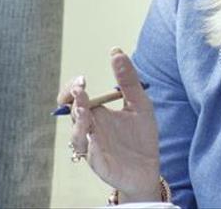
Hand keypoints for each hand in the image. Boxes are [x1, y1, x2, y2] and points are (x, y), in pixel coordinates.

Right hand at [58, 48, 161, 201]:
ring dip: (78, 119)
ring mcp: (91, 145)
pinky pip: (86, 151)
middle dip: (72, 99)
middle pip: (71, 111)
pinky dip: (87, 142)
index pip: (77, 97)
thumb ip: (128, 80)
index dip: (74, 88)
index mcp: (98, 113)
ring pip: (76, 132)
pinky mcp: (97, 161)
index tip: (82, 79)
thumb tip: (116, 52)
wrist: (148, 167)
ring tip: (84, 107)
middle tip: (79, 89)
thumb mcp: (139, 103)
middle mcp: (90, 128)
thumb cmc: (141, 137)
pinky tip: (92, 135)